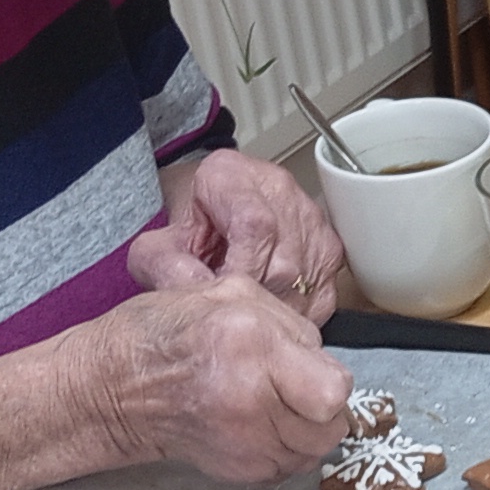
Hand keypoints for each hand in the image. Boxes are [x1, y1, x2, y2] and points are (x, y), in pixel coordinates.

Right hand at [65, 276, 351, 484]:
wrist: (116, 388)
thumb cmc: (166, 334)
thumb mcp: (230, 295)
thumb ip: (288, 323)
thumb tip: (320, 357)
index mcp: (253, 346)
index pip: (333, 391)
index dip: (330, 379)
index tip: (310, 369)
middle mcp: (252, 400)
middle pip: (331, 427)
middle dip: (324, 408)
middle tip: (298, 389)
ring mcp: (245, 442)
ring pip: (315, 451)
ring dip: (307, 430)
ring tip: (277, 405)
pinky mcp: (239, 471)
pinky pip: (289, 466)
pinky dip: (284, 448)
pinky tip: (260, 424)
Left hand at [138, 148, 341, 317]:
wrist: (214, 213)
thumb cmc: (192, 229)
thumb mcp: (159, 245)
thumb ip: (163, 265)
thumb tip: (190, 289)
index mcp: (231, 176)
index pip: (255, 226)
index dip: (242, 270)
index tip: (224, 293)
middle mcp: (279, 190)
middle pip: (283, 263)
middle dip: (256, 299)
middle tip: (232, 313)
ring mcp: (311, 219)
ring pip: (304, 283)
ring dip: (276, 309)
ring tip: (250, 313)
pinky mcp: (330, 248)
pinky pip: (322, 295)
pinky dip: (297, 312)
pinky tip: (273, 310)